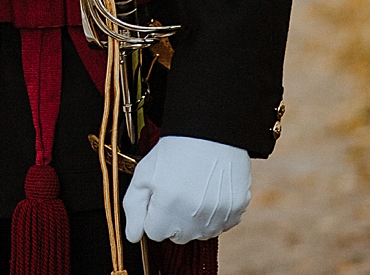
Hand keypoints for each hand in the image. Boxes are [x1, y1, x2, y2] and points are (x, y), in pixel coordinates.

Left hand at [123, 135, 251, 242]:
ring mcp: (217, 216)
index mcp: (167, 208)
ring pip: (199, 232)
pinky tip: (211, 192)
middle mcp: (194, 217)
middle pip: (177, 236)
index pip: (154, 233)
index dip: (153, 213)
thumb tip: (133, 236)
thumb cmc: (175, 151)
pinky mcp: (236, 212)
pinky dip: (215, 214)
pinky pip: (221, 225)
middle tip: (177, 189)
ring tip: (195, 189)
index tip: (159, 195)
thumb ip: (133, 208)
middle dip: (173, 218)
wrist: (211, 133)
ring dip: (194, 218)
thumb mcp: (143, 173)